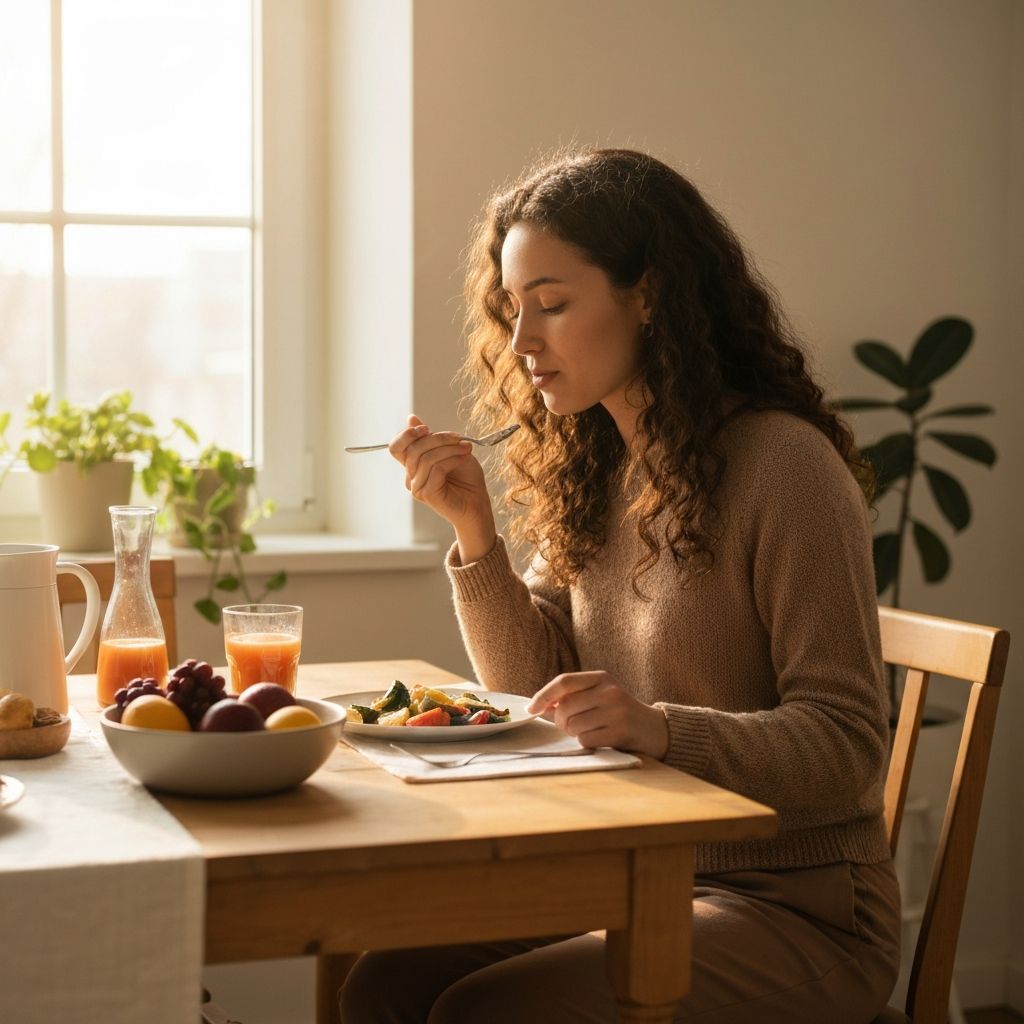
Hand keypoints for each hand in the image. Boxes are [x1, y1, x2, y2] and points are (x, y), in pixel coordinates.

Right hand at [388, 414, 496, 560]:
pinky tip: (464, 460)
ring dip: (449, 449)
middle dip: (438, 438)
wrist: (479, 505)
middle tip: (459, 439)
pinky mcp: (427, 494)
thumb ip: (431, 438)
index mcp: (414, 465)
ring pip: (425, 458)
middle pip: (413, 448)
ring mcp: (417, 487)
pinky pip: (435, 469)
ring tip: (466, 450)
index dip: (407, 435)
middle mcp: (411, 477)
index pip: (396, 447)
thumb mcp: (450, 451)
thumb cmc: (467, 479)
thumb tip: (411, 418)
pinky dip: (452, 460)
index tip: (426, 428)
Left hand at [526, 671, 669, 759]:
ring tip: (589, 731)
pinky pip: (586, 740)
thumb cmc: (619, 713)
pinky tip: (599, 740)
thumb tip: (539, 707)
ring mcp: (616, 710)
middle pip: (565, 707)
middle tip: (569, 726)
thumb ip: (572, 698)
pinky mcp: (620, 731)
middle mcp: (609, 690)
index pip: (564, 681)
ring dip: (574, 733)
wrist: (656, 730)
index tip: (531, 709)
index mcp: (601, 677)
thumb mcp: (600, 697)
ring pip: (573, 725)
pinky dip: (586, 743)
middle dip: (560, 721)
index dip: (543, 695)